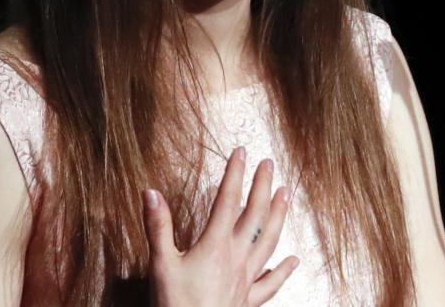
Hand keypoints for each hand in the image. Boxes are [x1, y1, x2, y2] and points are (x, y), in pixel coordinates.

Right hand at [143, 146, 299, 306]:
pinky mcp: (249, 300)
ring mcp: (246, 279)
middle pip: (255, 215)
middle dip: (262, 186)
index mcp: (215, 245)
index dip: (235, 174)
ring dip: (279, 215)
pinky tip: (293, 261)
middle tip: (269, 164)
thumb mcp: (161, 264)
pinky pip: (271, 282)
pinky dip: (283, 270)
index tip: (242, 152)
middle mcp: (236, 257)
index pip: (228, 200)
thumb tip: (151, 193)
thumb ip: (158, 227)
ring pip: (269, 240)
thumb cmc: (174, 304)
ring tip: (286, 194)